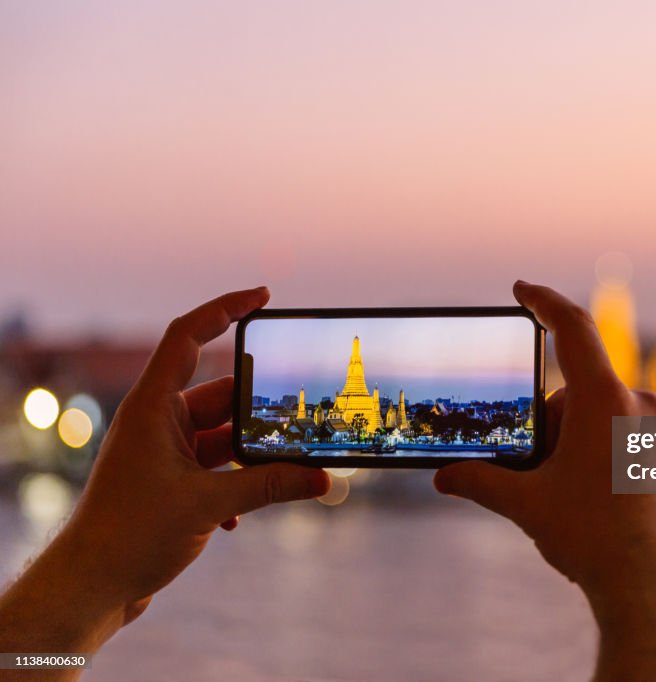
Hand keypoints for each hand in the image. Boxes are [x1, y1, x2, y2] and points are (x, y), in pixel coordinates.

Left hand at [0, 288, 329, 666]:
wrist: (89, 588)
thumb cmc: (129, 535)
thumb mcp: (208, 505)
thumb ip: (270, 487)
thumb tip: (323, 478)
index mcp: (152, 407)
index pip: (188, 336)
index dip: (224, 308)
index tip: (263, 296)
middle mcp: (157, 422)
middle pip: (221, 395)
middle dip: (259, 411)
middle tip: (299, 417)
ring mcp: (163, 452)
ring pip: (222, 437)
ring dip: (251, 456)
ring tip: (288, 471)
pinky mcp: (170, 482)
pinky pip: (216, 468)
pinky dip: (235, 485)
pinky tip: (239, 518)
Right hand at [435, 281, 655, 680]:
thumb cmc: (593, 541)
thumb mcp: (527, 506)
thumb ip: (481, 482)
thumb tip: (443, 477)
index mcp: (605, 402)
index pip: (572, 328)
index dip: (544, 300)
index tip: (522, 288)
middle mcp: (643, 407)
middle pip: (581, 393)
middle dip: (552, 422)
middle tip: (536, 468)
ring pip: (610, 419)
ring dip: (582, 442)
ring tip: (571, 495)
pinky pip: (636, 443)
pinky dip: (612, 458)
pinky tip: (604, 505)